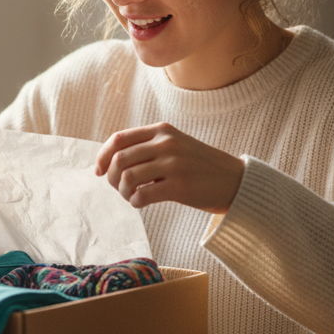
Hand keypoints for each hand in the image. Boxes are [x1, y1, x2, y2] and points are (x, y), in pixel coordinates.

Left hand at [94, 123, 244, 213]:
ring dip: (122, 191)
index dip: (102, 156)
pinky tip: (141, 202)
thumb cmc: (199, 166)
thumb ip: (147, 147)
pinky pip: (141, 195)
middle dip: (110, 177)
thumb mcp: (175, 145)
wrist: (235, 180)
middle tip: (118, 188)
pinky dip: (135, 202)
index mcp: (162, 131)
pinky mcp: (179, 186)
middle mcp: (166, 143)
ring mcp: (173, 164)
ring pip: (127, 177)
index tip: (98, 171)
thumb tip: (109, 161)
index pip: (118, 139)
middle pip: (119, 159)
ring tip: (131, 196)